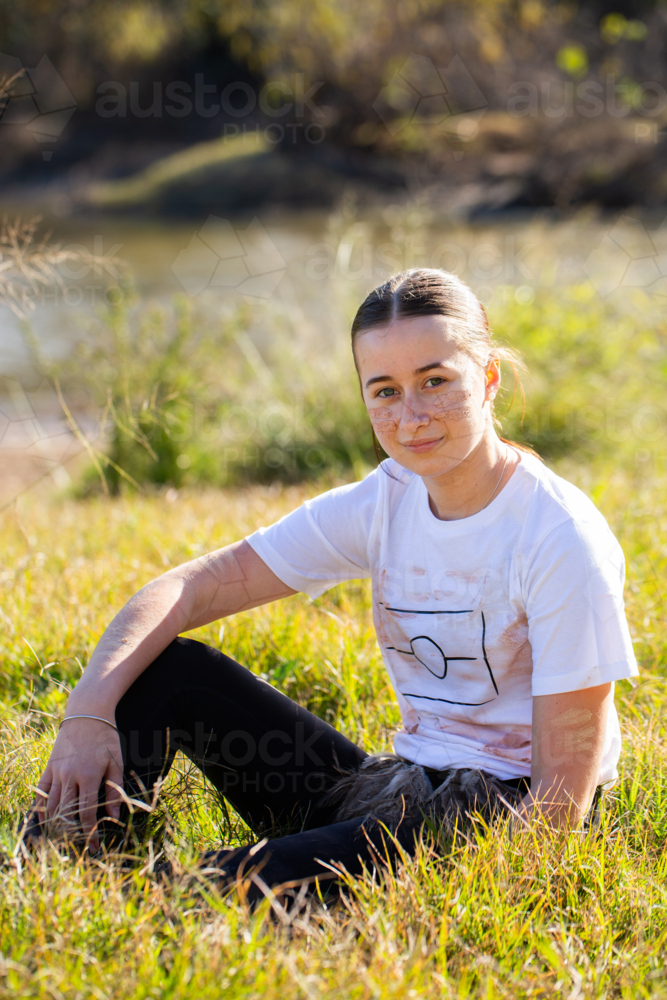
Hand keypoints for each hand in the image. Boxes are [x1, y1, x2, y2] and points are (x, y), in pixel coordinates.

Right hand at [36, 717, 123, 851]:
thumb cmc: (106, 737)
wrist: (87, 713)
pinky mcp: (49, 768)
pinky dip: (40, 808)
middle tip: (78, 848)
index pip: (86, 813)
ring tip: (63, 840)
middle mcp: (70, 777)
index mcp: (89, 776)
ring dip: (56, 826)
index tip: (93, 847)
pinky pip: (41, 792)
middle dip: (72, 834)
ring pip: (52, 806)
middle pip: (66, 814)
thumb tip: (115, 816)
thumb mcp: (117, 761)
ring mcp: (57, 772)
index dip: (89, 833)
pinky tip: (44, 821)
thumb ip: (115, 789)